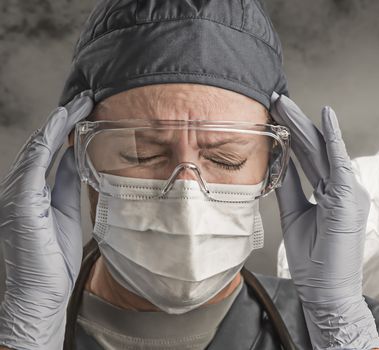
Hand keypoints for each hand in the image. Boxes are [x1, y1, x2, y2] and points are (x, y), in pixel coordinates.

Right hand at [0, 91, 92, 349]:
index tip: (88, 107)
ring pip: (37, 150)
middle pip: (43, 144)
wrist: (42, 293)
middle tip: (87, 96)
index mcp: (33, 192)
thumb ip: (70, 185)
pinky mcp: (19, 205)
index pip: (51, 151)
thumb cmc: (56, 259)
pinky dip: (45, 146)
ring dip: (57, 124)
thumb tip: (81, 158)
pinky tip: (60, 129)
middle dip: (63, 118)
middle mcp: (20, 189)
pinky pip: (32, 167)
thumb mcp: (69, 212)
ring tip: (78, 104)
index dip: (67, 127)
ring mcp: (16, 196)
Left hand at [270, 93, 378, 348]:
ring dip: (303, 124)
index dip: (295, 134)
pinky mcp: (348, 198)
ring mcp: (350, 192)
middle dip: (296, 122)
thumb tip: (280, 162)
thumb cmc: (315, 263)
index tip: (277, 114)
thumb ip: (290, 188)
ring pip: (323, 151)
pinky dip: (333, 138)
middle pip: (317, 149)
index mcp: (333, 194)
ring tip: (284, 102)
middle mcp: (345, 189)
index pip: (312, 157)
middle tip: (276, 98)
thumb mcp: (295, 216)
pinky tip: (325, 117)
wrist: (327, 292)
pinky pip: (339, 162)